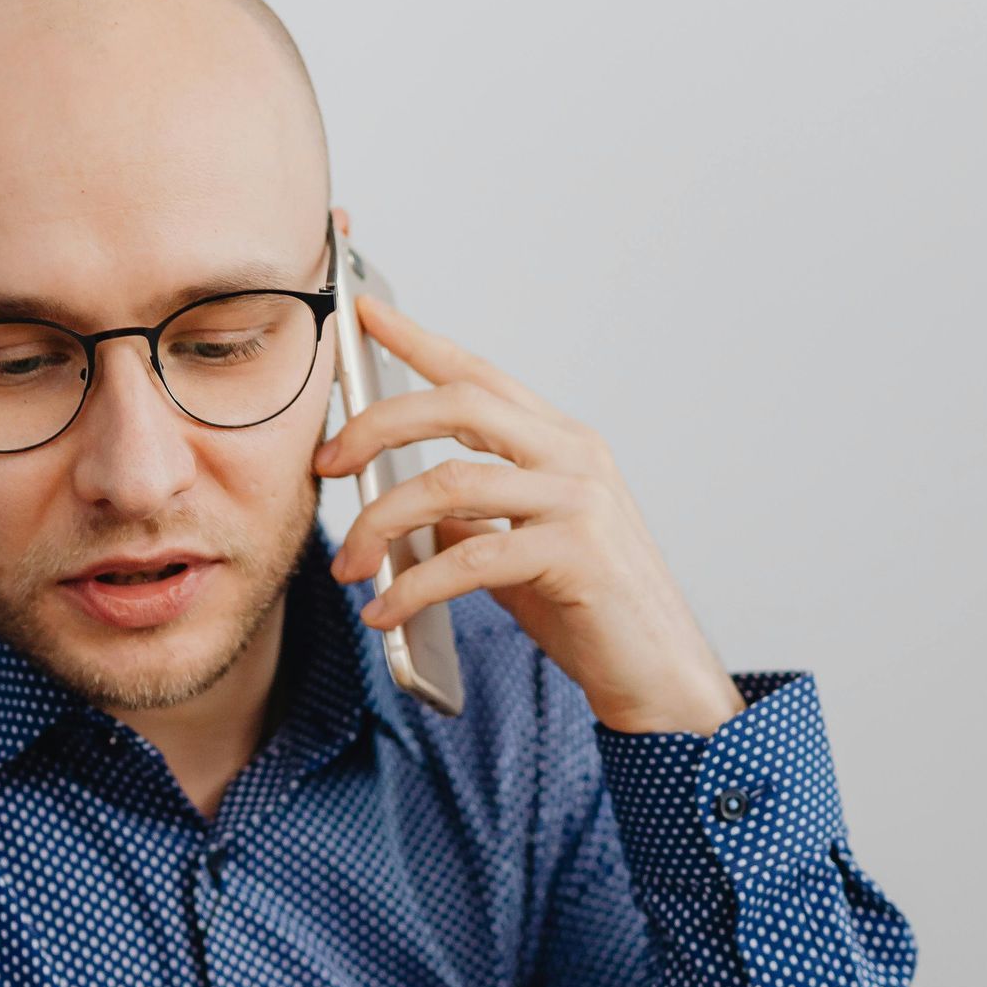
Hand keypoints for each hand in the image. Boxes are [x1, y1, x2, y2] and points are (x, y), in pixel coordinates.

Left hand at [318, 294, 742, 735]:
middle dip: (377, 426)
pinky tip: (385, 612)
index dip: (419, 341)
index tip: (364, 312)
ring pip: (450, 483)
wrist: (658, 674)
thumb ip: (474, 518)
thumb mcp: (520, 551)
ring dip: (381, 524)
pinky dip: (412, 587)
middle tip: (328, 463)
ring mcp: (580, 500)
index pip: (480, 377)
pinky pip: (468, 559)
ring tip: (348, 566)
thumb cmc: (591, 612)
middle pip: (458, 406)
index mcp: (561, 444)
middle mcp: (575, 456)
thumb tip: (408, 507)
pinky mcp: (576, 553)